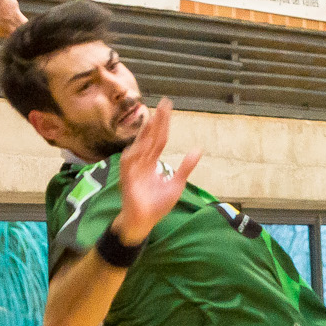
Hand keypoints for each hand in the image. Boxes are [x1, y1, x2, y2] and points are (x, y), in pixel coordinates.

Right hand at [113, 98, 201, 244]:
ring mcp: (133, 169)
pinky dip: (136, 152)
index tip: (168, 107)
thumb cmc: (156, 205)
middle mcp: (141, 161)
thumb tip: (198, 149)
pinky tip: (144, 142)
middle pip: (150, 137)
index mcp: (151, 162)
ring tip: (154, 118)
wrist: (143, 222)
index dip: (164, 123)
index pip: (159, 138)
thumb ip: (185, 167)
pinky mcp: (127, 178)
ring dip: (146, 132)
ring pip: (140, 146)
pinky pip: (129, 162)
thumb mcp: (176, 184)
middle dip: (157, 121)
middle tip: (164, 103)